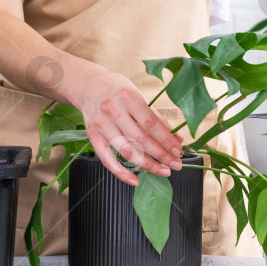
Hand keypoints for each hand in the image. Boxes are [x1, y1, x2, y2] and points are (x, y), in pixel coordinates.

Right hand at [73, 70, 183, 185]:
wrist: (88, 85)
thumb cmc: (117, 89)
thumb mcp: (138, 95)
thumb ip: (155, 117)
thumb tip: (175, 137)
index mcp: (128, 97)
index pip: (151, 124)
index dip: (166, 140)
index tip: (178, 151)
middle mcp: (113, 111)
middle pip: (141, 140)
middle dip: (161, 156)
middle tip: (176, 165)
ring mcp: (101, 125)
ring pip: (127, 152)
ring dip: (147, 165)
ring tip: (163, 171)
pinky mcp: (92, 136)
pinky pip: (107, 159)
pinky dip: (121, 173)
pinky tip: (135, 180)